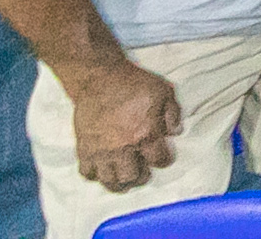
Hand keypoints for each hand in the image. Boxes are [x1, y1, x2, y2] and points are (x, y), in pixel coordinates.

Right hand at [65, 56, 182, 192]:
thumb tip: (176, 133)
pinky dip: (95, 175)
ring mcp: (101, 150)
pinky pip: (87, 173)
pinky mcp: (84, 149)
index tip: (164, 157)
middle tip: (142, 172)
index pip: (159, 160)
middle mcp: (123, 147)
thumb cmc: (132, 83)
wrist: (99, 78)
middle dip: (140, 177)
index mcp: (145, 134)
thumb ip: (172, 113)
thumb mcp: (162, 91)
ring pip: (109, 181)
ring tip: (123, 178)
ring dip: (119, 183)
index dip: (164, 160)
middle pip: (132, 177)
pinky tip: (102, 170)